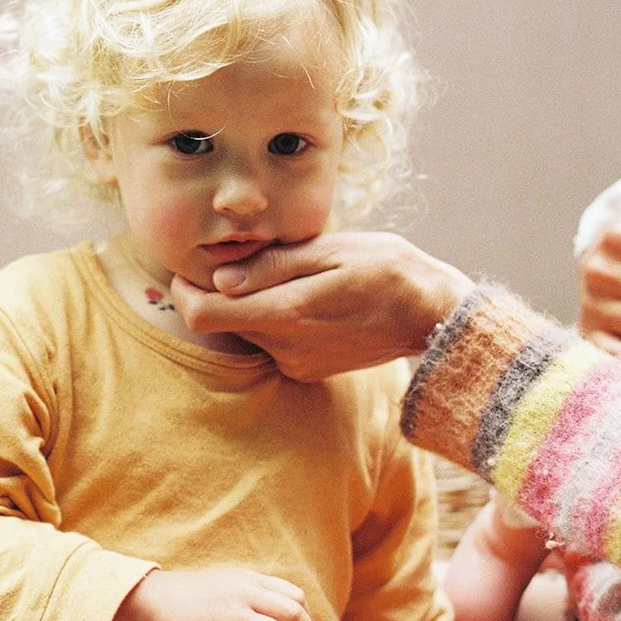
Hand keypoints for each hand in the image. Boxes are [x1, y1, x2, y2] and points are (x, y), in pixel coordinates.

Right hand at [109, 567, 317, 620]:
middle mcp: (243, 593)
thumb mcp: (223, 581)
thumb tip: (279, 612)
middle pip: (293, 614)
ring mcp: (230, 614)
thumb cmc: (187, 595)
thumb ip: (251, 592)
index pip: (294, 596)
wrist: (151, 599)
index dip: (307, 618)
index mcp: (247, 580)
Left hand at [171, 232, 474, 382]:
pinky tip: (305, 298)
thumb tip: (220, 279)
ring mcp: (297, 363)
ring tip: (289, 275)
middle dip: (220, 293)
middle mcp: (285, 347)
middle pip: (221, 324)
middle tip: (242, 261)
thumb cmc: (387, 270)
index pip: (201, 315)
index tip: (193, 269)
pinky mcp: (308, 369)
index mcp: (286, 313)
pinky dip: (274, 319)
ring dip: (251, 304)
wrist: (435, 315)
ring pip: (247, 331)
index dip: (186, 291)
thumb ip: (271, 266)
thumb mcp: (330, 251)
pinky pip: (272, 342)